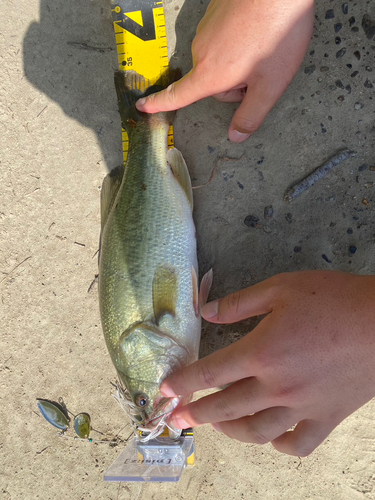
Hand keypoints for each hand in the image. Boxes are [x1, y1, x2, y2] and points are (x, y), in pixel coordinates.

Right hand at [136, 0, 313, 141]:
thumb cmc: (277, 34)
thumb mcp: (270, 85)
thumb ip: (251, 115)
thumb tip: (236, 135)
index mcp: (210, 73)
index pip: (179, 95)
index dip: (159, 103)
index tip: (142, 107)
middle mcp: (201, 51)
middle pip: (211, 80)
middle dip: (233, 82)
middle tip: (259, 71)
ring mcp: (206, 29)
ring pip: (217, 58)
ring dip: (236, 60)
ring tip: (261, 48)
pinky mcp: (213, 13)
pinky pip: (221, 38)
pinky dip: (236, 40)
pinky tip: (255, 33)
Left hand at [161, 271, 374, 455]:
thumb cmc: (333, 300)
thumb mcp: (282, 288)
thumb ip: (240, 303)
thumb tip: (206, 311)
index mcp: (261, 352)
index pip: (210, 373)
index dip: (184, 383)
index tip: (165, 392)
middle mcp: (276, 386)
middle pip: (226, 408)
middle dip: (195, 414)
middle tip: (175, 420)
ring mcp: (302, 407)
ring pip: (257, 432)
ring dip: (230, 432)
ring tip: (217, 426)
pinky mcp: (327, 417)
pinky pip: (298, 444)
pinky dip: (280, 445)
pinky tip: (271, 438)